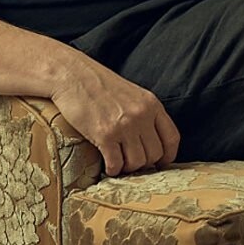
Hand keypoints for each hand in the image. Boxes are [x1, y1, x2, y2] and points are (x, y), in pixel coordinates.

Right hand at [50, 59, 180, 176]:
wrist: (71, 74)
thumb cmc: (97, 84)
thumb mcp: (131, 93)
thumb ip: (143, 113)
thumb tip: (149, 141)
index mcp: (151, 104)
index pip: (172, 138)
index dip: (167, 156)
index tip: (159, 163)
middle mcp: (141, 115)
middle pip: (155, 154)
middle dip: (143, 164)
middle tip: (130, 162)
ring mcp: (124, 125)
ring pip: (137, 162)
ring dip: (127, 168)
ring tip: (118, 163)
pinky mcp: (104, 135)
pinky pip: (116, 164)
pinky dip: (112, 170)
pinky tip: (107, 166)